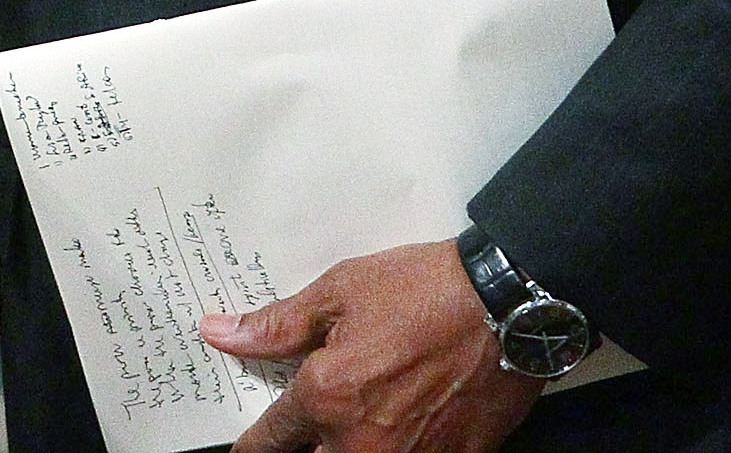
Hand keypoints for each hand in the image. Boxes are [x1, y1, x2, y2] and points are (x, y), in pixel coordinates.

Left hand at [207, 240, 538, 452]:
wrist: (508, 306)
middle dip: (306, 444)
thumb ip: (277, 326)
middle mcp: (363, 444)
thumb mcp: (339, 293)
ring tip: (358, 418)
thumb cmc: (426, 292)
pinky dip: (397, 447)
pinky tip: (400, 423)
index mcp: (328, 399)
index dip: (254, 442)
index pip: (271, 440)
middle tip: (309, 424)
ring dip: (345, 446)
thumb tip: (222, 334)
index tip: (250, 444)